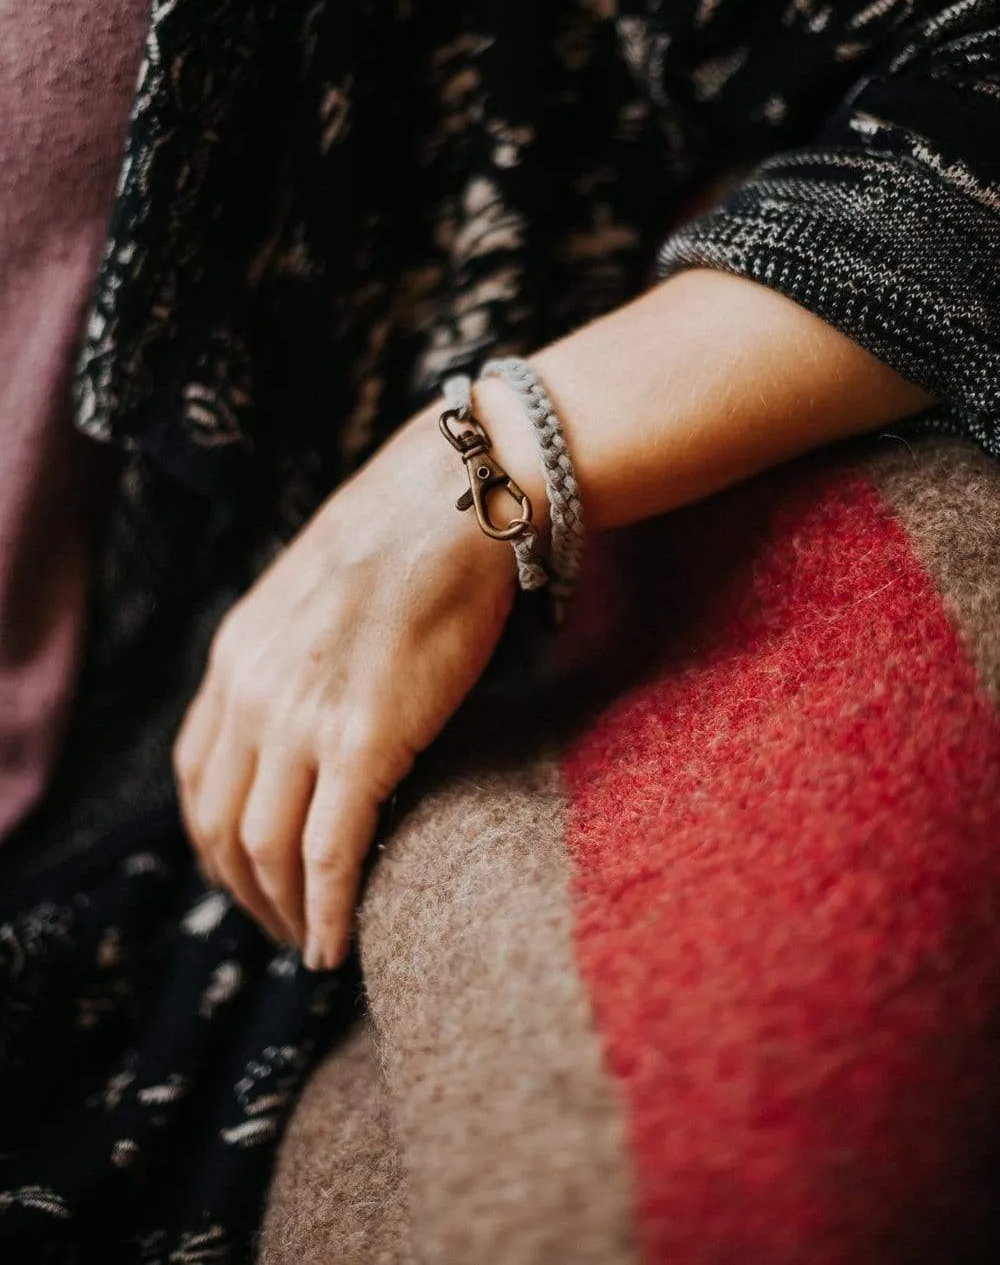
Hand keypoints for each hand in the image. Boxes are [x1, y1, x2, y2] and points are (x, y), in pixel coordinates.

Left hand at [172, 404, 523, 968]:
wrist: (450, 502)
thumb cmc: (403, 541)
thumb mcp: (312, 595)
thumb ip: (293, 656)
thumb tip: (314, 709)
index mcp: (234, 658)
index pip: (196, 777)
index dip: (215, 840)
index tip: (244, 871)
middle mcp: (251, 693)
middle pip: (220, 826)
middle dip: (242, 890)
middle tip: (276, 925)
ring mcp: (302, 719)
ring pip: (266, 850)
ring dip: (282, 912)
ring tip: (309, 945)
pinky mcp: (363, 741)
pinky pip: (330, 852)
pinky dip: (326, 911)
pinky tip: (334, 946)